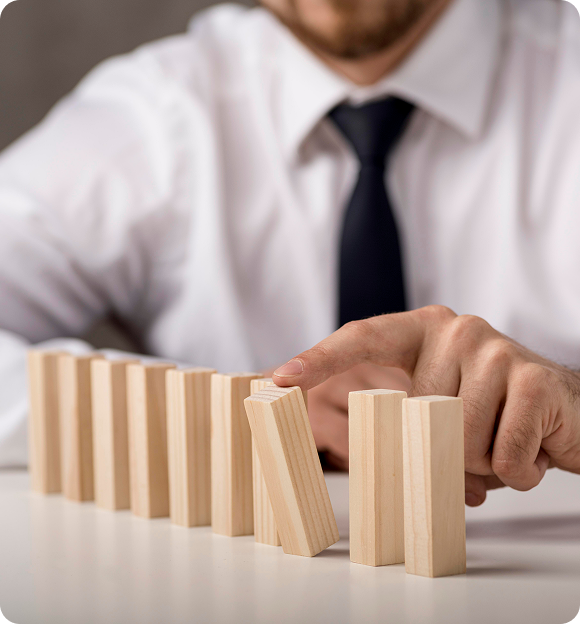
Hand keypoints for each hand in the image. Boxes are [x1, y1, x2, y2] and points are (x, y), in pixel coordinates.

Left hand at [273, 306, 579, 504]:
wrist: (568, 411)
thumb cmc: (492, 412)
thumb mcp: (440, 410)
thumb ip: (406, 422)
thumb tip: (368, 451)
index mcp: (422, 331)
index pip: (362, 337)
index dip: (319, 358)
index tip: (278, 379)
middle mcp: (455, 330)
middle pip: (413, 415)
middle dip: (440, 450)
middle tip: (471, 445)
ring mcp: (494, 349)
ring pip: (458, 441)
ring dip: (481, 462)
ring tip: (504, 439)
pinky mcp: (532, 378)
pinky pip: (502, 456)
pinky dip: (517, 470)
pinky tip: (531, 446)